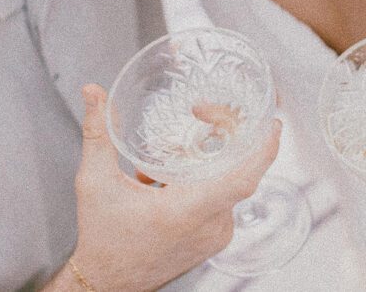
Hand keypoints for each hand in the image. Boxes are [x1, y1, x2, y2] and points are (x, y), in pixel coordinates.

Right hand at [66, 84, 281, 291]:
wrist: (105, 284)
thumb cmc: (102, 239)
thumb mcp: (95, 181)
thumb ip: (96, 132)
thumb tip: (93, 92)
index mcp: (187, 210)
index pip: (243, 178)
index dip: (263, 149)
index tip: (273, 123)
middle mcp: (208, 225)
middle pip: (236, 170)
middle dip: (225, 134)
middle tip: (203, 111)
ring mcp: (214, 235)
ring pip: (228, 183)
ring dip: (209, 159)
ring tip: (173, 150)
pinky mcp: (213, 240)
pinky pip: (222, 199)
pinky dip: (205, 179)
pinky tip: (172, 176)